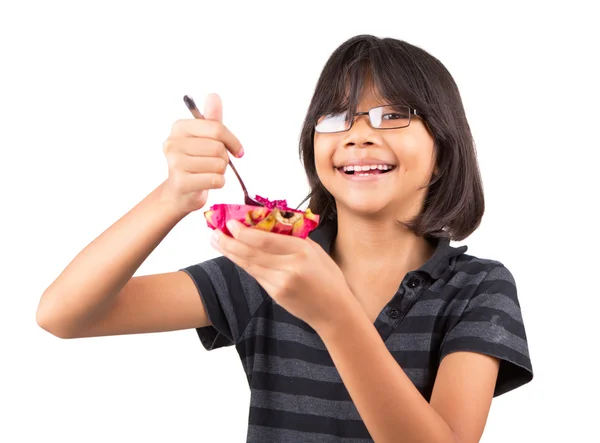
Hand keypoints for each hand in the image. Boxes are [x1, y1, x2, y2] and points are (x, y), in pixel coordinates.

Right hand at [160, 93, 243, 214]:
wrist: (181, 191)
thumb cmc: (196, 162)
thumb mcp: (204, 138)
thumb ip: (211, 119)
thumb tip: (213, 96)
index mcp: (179, 127)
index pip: (216, 128)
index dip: (232, 141)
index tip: (237, 151)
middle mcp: (173, 143)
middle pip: (218, 148)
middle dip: (224, 159)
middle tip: (215, 164)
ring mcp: (175, 163)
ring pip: (219, 165)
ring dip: (221, 172)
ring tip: (208, 173)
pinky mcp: (181, 182)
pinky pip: (216, 180)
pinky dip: (218, 183)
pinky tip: (207, 183)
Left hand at [211, 219, 355, 330]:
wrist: (334, 312)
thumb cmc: (329, 279)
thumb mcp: (317, 252)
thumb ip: (295, 239)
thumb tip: (271, 225)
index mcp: (302, 251)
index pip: (266, 239)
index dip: (244, 232)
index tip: (230, 223)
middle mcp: (290, 267)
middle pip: (251, 252)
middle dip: (229, 241)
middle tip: (214, 231)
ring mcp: (281, 283)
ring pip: (249, 264)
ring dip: (230, 252)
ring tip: (216, 241)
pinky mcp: (275, 295)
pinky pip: (255, 275)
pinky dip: (242, 264)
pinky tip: (233, 256)